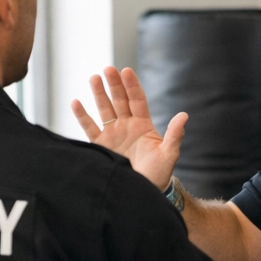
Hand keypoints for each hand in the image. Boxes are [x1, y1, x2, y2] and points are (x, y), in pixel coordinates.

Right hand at [72, 66, 185, 190]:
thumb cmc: (158, 174)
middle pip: (119, 100)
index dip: (132, 86)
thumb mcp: (168, 155)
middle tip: (108, 69)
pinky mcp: (101, 146)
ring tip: (94, 78)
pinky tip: (76, 102)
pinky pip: (90, 128)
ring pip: (104, 110)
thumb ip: (174, 135)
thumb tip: (184, 116)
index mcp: (143, 125)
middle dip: (114, 84)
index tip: (126, 71)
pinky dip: (82, 116)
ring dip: (99, 94)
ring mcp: (113, 134)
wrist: (142, 192)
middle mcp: (127, 126)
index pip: (137, 100)